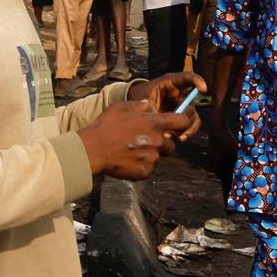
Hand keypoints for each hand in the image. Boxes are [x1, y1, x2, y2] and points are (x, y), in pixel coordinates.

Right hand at [77, 100, 192, 179]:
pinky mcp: (145, 172)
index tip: (178, 124)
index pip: (181, 121)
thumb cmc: (106, 126)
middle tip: (145, 142)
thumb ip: (138, 105)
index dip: (182, 122)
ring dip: (150, 154)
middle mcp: (158, 141)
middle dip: (162, 143)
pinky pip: (148, 169)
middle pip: (171, 144)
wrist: (93, 150)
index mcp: (154, 123)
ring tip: (132, 151)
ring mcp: (152, 158)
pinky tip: (127, 160)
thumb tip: (148, 105)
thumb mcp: (121, 107)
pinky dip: (141, 166)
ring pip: (158, 157)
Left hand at [128, 72, 204, 141]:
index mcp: (170, 82)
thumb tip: (163, 127)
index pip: (187, 77)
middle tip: (178, 125)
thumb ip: (152, 110)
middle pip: (191, 103)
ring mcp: (181, 105)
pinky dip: (187, 132)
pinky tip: (180, 138)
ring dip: (188, 127)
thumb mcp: (143, 101)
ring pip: (193, 116)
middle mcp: (179, 93)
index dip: (197, 81)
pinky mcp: (180, 116)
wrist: (134, 105)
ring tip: (180, 137)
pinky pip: (190, 124)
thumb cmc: (140, 96)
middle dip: (186, 116)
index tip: (204, 89)